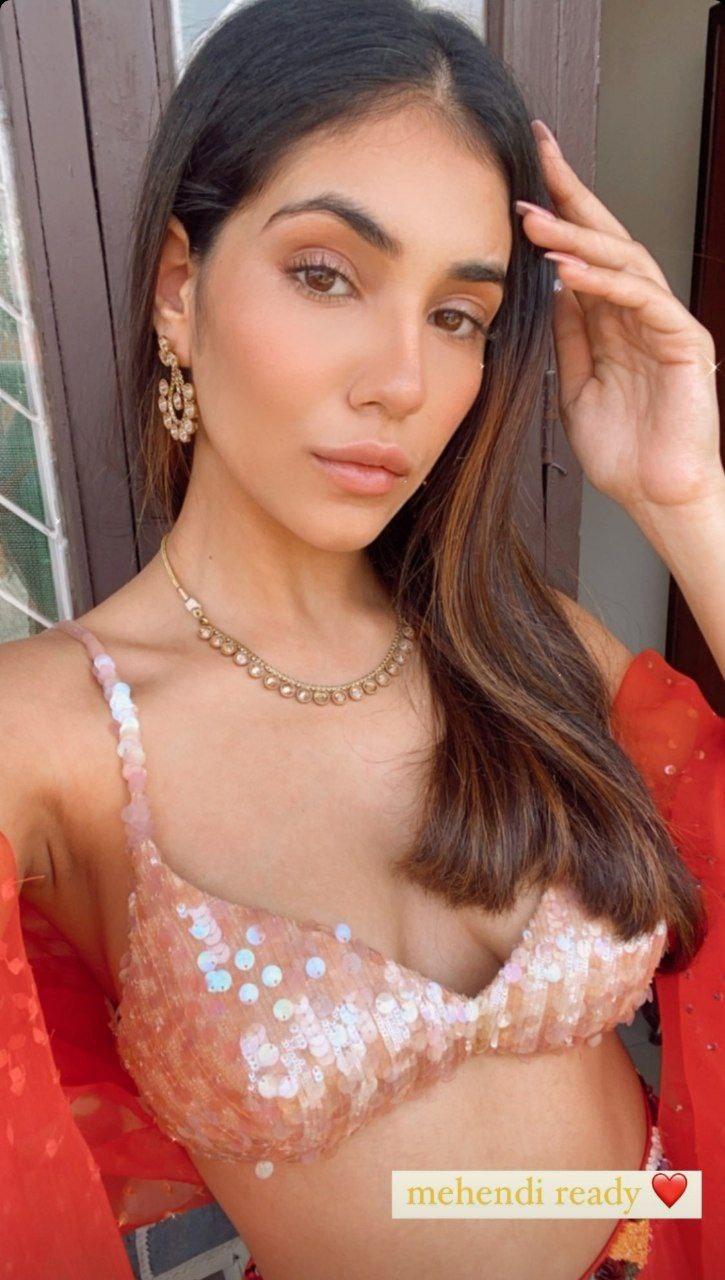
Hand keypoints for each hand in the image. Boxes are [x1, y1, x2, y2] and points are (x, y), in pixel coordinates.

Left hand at [517, 119, 723, 522]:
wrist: (656, 497)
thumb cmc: (622, 452)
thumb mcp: (576, 387)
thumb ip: (570, 336)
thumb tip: (551, 286)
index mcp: (616, 321)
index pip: (586, 253)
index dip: (559, 213)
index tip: (524, 179)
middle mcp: (643, 313)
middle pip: (609, 239)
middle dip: (573, 196)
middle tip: (538, 157)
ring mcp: (667, 324)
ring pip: (625, 262)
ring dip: (579, 239)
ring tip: (537, 221)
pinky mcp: (686, 342)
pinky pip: (643, 300)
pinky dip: (604, 283)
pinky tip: (568, 271)